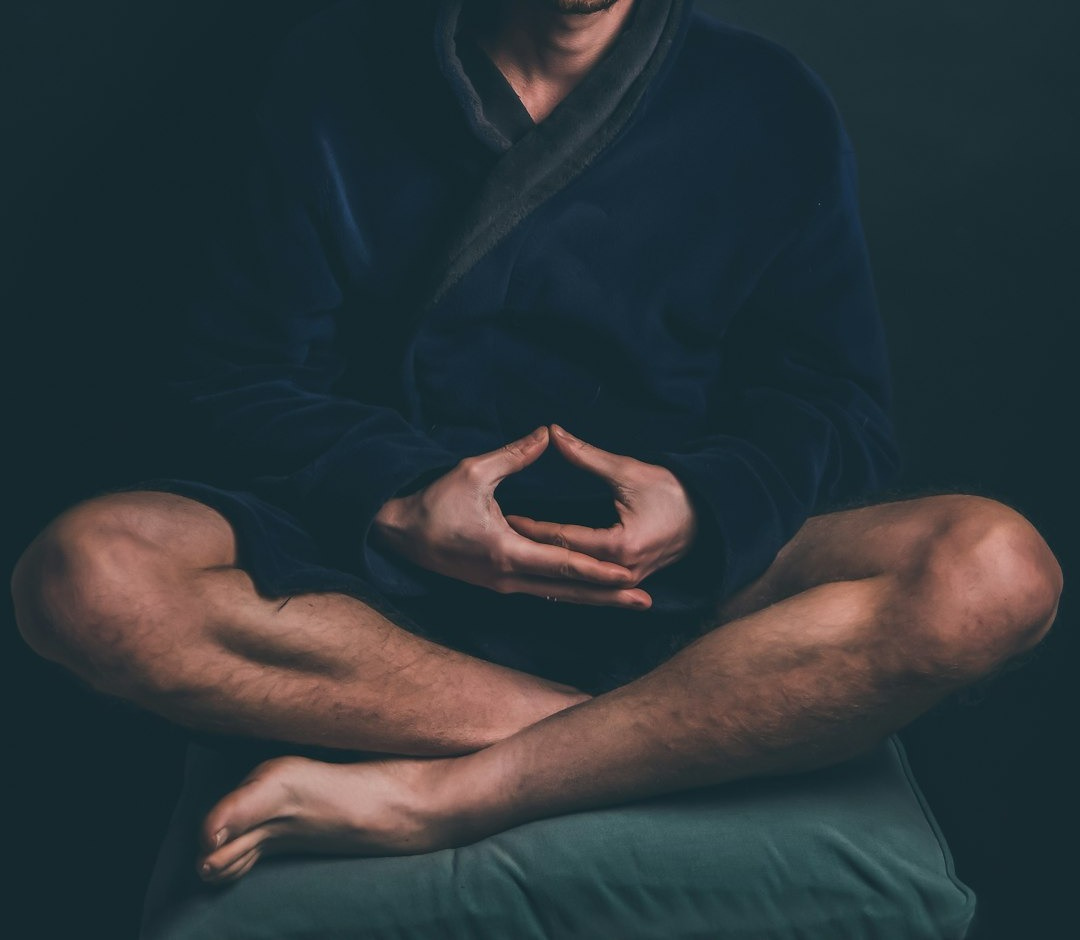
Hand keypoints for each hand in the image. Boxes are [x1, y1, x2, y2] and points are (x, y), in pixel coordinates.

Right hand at [372, 426, 652, 608]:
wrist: (398, 534)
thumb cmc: (433, 502)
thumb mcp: (474, 471)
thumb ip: (515, 455)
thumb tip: (548, 433)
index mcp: (506, 551)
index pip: (563, 564)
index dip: (599, 570)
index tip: (631, 574)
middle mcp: (508, 577)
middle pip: (568, 591)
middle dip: (609, 596)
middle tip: (646, 603)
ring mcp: (503, 586)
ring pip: (557, 596)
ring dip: (594, 600)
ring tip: (629, 603)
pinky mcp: (498, 584)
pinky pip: (542, 593)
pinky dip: (570, 594)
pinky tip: (590, 595)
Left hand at [503, 424, 698, 586]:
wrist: (710, 516)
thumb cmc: (672, 491)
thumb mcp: (628, 471)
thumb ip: (586, 456)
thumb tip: (552, 434)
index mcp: (620, 546)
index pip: (563, 538)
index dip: (532, 526)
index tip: (504, 516)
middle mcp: (621, 571)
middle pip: (563, 563)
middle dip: (530, 550)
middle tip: (495, 539)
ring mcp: (626, 582)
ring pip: (573, 581)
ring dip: (543, 570)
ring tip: (507, 562)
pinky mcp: (628, 582)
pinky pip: (587, 584)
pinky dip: (563, 578)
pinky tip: (540, 574)